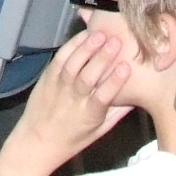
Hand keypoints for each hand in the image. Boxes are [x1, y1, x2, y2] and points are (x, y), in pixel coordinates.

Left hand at [8, 26, 134, 172]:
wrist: (37, 141)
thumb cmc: (72, 138)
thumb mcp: (99, 131)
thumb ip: (118, 112)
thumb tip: (138, 95)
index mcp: (89, 116)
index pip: (103, 97)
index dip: (114, 82)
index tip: (126, 67)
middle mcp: (73, 100)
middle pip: (87, 77)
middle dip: (102, 59)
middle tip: (116, 42)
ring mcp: (59, 88)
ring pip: (72, 65)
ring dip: (86, 48)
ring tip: (100, 34)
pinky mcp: (47, 78)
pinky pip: (59, 59)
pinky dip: (70, 46)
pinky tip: (83, 35)